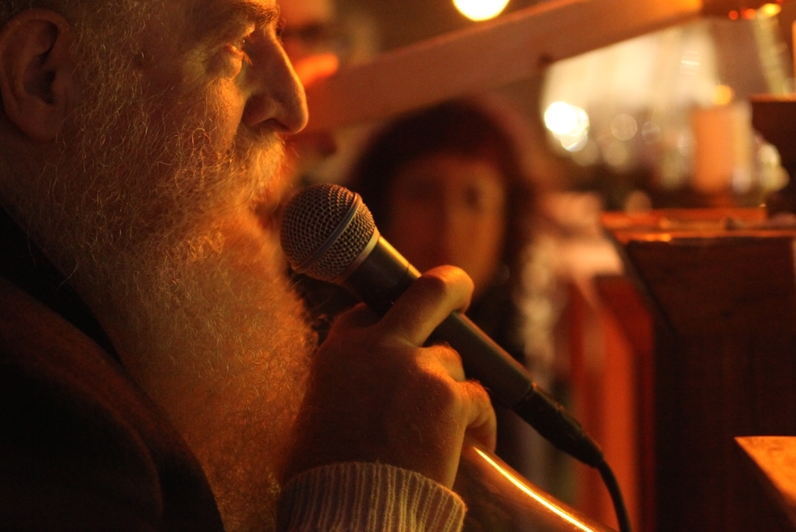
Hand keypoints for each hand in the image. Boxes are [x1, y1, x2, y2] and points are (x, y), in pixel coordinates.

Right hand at [286, 266, 496, 486]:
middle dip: (451, 287)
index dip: (388, 315)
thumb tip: (351, 395)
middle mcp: (379, 348)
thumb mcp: (315, 417)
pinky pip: (479, 400)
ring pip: (453, 362)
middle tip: (461, 293)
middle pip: (428, 292)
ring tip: (449, 430)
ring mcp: (417, 369)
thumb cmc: (326, 478)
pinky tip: (474, 445)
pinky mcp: (448, 398)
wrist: (349, 512)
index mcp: (340, 352)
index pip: (367, 311)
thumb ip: (340, 389)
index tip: (403, 324)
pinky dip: (480, 423)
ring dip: (453, 391)